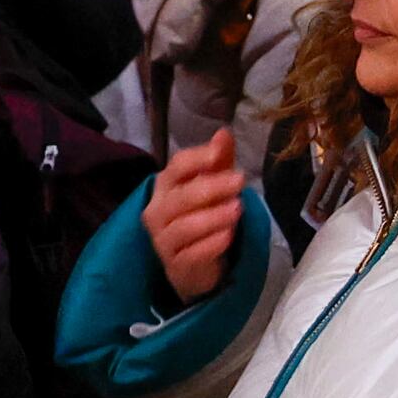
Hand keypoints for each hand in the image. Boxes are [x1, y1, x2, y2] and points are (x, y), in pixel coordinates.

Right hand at [142, 126, 246, 301]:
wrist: (193, 265)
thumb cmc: (201, 217)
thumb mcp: (212, 186)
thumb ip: (218, 160)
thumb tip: (224, 132)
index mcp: (165, 186)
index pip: (176, 167)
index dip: (197, 159)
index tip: (219, 154)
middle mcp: (158, 211)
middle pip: (181, 197)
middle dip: (211, 187)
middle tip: (239, 181)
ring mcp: (163, 240)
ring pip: (185, 227)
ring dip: (213, 217)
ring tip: (238, 208)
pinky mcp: (175, 265)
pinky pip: (192, 253)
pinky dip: (211, 244)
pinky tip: (228, 236)